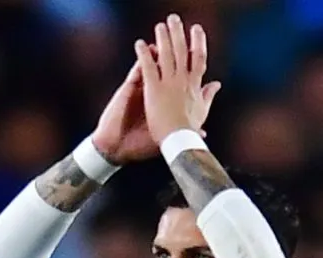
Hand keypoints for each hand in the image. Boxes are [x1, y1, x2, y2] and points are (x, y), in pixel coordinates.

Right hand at [92, 26, 220, 164]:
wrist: (118, 148)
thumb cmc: (140, 145)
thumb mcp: (166, 137)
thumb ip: (185, 129)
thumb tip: (204, 131)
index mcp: (163, 105)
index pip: (177, 85)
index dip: (188, 72)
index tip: (199, 61)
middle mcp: (152, 95)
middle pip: (166, 71)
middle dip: (174, 57)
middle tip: (184, 42)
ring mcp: (139, 91)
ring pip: (150, 68)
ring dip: (157, 54)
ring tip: (167, 42)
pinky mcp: (127, 91)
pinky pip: (135, 73)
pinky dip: (142, 61)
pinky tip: (147, 50)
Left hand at [134, 15, 221, 145]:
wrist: (179, 140)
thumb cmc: (190, 130)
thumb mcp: (202, 110)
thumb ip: (208, 94)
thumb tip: (217, 84)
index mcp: (194, 85)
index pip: (198, 58)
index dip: (198, 42)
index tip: (196, 29)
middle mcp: (183, 80)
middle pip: (182, 50)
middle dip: (179, 33)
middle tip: (174, 19)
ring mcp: (169, 83)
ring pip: (166, 54)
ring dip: (163, 38)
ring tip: (159, 26)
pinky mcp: (154, 88)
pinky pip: (148, 66)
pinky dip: (143, 54)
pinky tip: (139, 44)